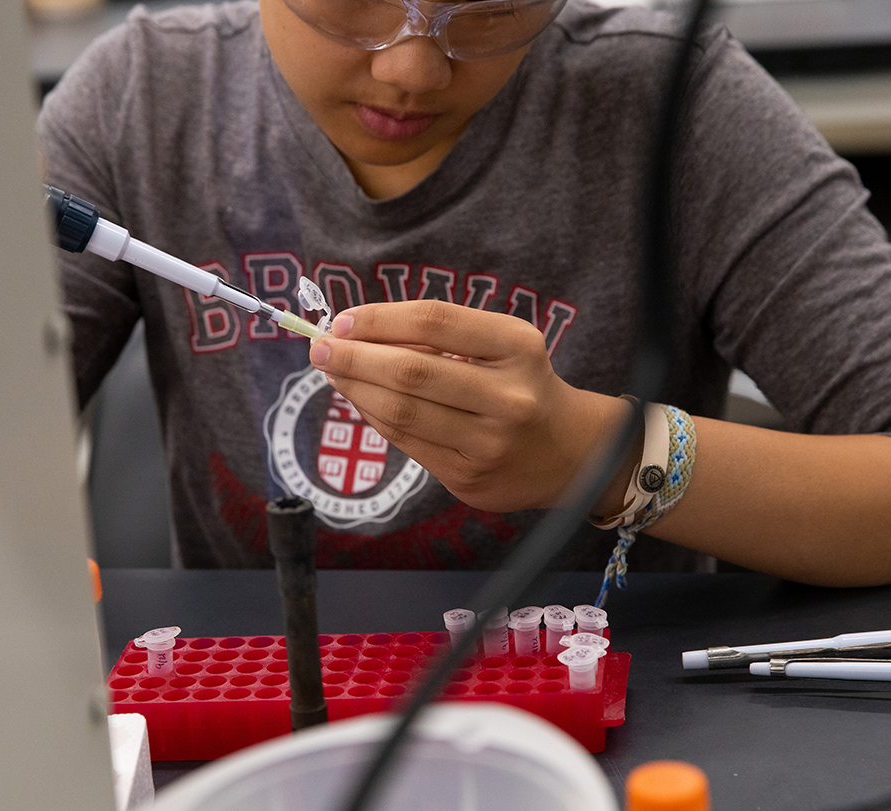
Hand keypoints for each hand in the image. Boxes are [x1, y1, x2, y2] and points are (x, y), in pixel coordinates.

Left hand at [308, 300, 630, 512]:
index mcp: (518, 347)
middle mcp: (509, 396)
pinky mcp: (470, 478)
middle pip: (413, 371)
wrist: (570, 453)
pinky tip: (360, 400)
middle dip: (355, 357)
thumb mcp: (501, 345)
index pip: (436, 321)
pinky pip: (407, 443)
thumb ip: (441, 336)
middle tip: (320, 347)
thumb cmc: (521, 385)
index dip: (381, 319)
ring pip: (403, 413)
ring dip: (356, 389)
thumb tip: (358, 331)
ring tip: (332, 371)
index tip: (343, 320)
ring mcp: (490, 443)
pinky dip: (375, 418)